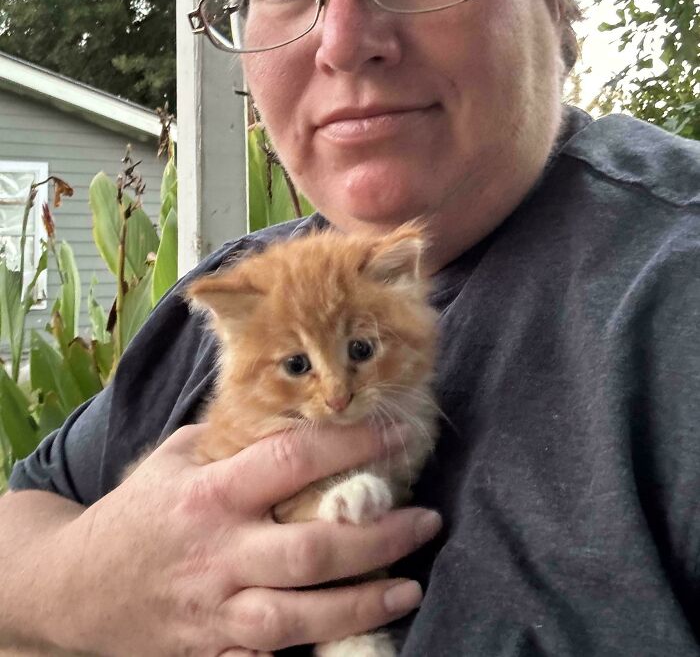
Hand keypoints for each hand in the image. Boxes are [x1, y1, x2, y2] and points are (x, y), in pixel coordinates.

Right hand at [56, 423, 441, 655]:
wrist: (73, 589)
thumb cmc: (135, 514)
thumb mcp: (174, 459)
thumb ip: (232, 439)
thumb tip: (296, 410)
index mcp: (209, 492)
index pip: (292, 460)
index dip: (351, 444)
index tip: (396, 433)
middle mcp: (218, 553)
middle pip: (311, 549)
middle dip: (378, 536)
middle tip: (425, 520)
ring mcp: (216, 610)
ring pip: (301, 614)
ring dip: (363, 602)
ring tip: (409, 585)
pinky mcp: (213, 652)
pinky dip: (311, 651)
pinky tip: (355, 636)